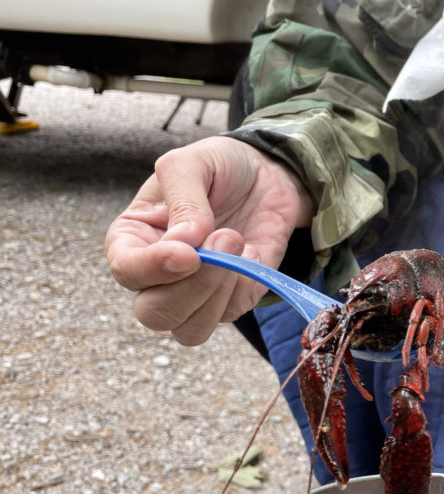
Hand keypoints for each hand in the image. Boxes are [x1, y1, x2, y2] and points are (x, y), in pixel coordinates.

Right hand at [105, 136, 314, 344]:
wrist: (268, 174)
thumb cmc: (218, 167)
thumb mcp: (191, 164)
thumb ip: (183, 198)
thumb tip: (185, 242)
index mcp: (132, 240)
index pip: (127, 271)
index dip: (154, 268)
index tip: (188, 253)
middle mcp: (157, 275)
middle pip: (155, 314)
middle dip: (192, 287)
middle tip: (225, 237)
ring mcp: (194, 292)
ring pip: (191, 329)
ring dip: (218, 292)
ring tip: (236, 240)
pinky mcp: (231, 298)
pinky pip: (232, 314)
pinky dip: (246, 285)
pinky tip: (251, 250)